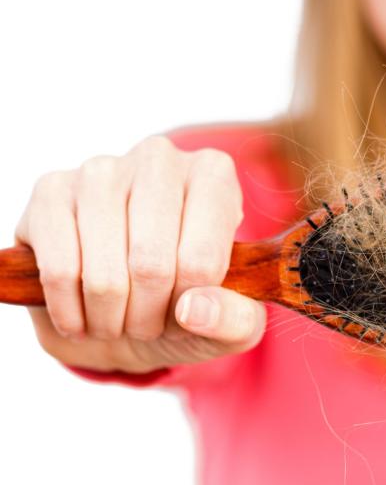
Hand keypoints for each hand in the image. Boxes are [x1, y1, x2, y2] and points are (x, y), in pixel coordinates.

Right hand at [15, 134, 267, 373]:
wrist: (132, 300)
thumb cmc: (192, 301)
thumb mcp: (235, 321)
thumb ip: (236, 320)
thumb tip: (193, 309)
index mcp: (214, 175)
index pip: (201, 261)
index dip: (189, 305)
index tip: (187, 312)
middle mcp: (158, 159)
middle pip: (151, 265)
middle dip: (148, 316)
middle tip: (149, 325)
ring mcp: (99, 170)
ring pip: (103, 273)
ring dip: (110, 318)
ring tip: (119, 322)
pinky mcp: (50, 192)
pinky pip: (58, 269)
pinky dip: (71, 310)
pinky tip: (82, 318)